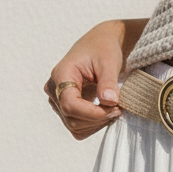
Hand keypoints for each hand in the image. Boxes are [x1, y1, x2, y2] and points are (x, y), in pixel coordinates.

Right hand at [43, 20, 127, 139]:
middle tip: (118, 108)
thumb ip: (108, 82)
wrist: (99, 45)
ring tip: (113, 109)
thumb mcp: (109, 62)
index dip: (92, 113)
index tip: (114, 109)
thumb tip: (109, 101)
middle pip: (71, 119)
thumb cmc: (103, 49)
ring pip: (74, 126)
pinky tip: (105, 112)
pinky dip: (93, 124)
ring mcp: (57, 100)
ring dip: (96, 123)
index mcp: (61, 75)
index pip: (69, 105)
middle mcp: (54, 89)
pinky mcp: (65, 107)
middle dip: (97, 118)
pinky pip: (76, 126)